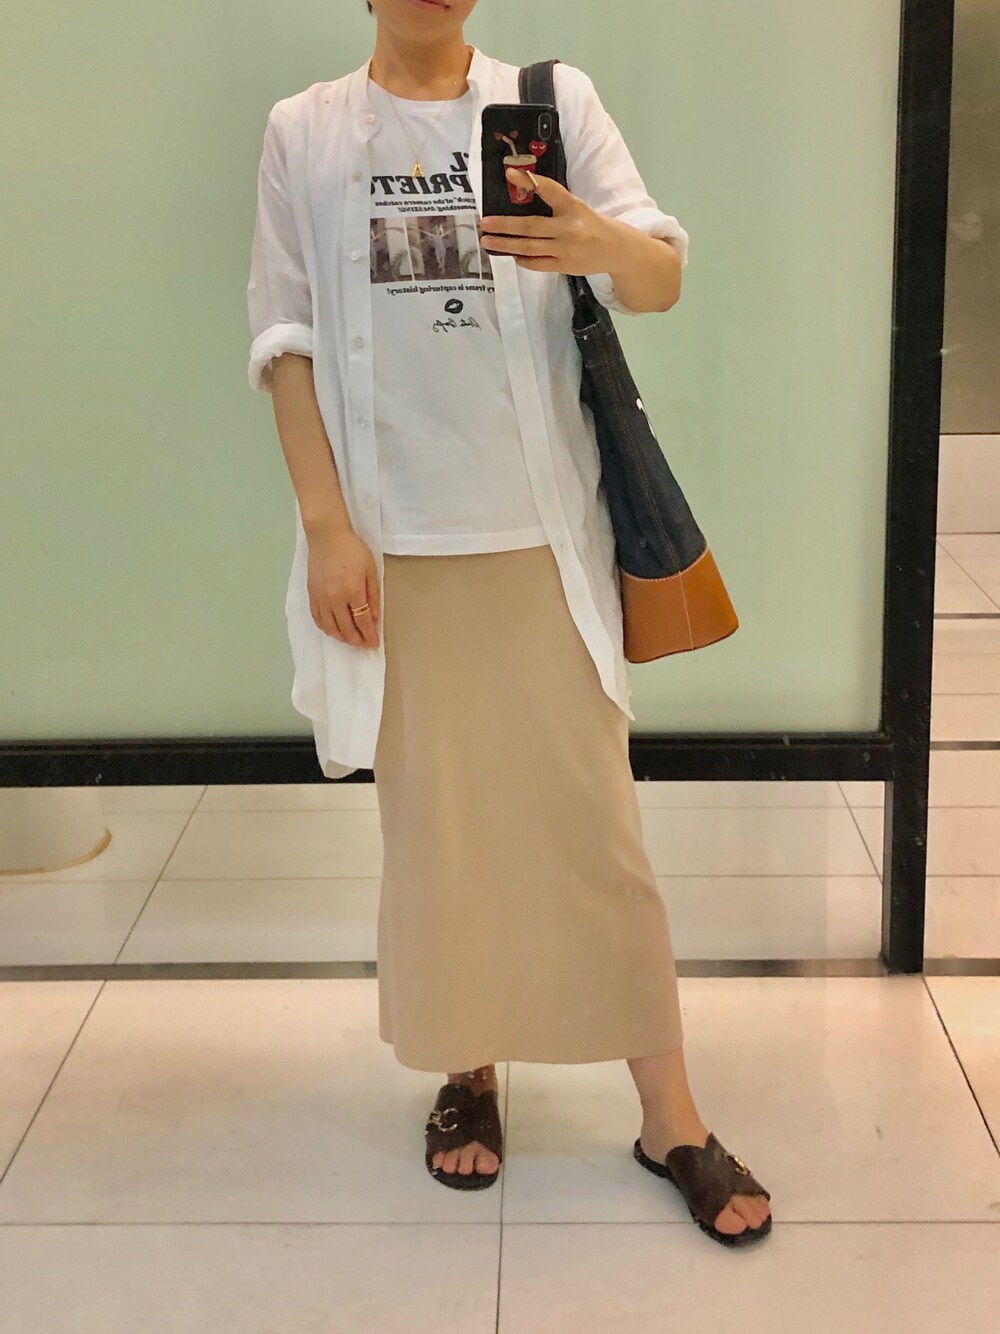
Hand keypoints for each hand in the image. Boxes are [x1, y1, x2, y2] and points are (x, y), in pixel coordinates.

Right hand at [305, 526, 380, 649]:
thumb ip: (373, 596)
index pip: (362, 622)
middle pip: (346, 629)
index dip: (369, 636)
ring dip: (341, 638)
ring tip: (350, 640)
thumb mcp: (370, 570)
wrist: (326, 536)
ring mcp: (321, 598)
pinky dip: (326, 628)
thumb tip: (374, 618)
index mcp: (352, 592)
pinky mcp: (311, 595)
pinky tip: (333, 630)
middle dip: (357, 640)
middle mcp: (335, 599)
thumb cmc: (352, 550)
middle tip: (364, 645)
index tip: (374, 644)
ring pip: (330, 628)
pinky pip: (317, 619)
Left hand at [478, 166, 616, 274]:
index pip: (549, 190)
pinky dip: (522, 259)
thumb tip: (522, 196)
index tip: (510, 174)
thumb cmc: (593, 224)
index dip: (529, 181)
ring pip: (529, 247)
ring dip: (506, 244)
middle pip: (531, 226)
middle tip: (485, 222)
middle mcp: (569, 228)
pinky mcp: (564, 266)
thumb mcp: (577, 207)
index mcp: (573, 207)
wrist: (617, 250)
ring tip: (488, 240)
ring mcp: (565, 250)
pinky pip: (537, 264)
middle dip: (504, 225)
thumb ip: (555, 203)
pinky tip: (510, 253)